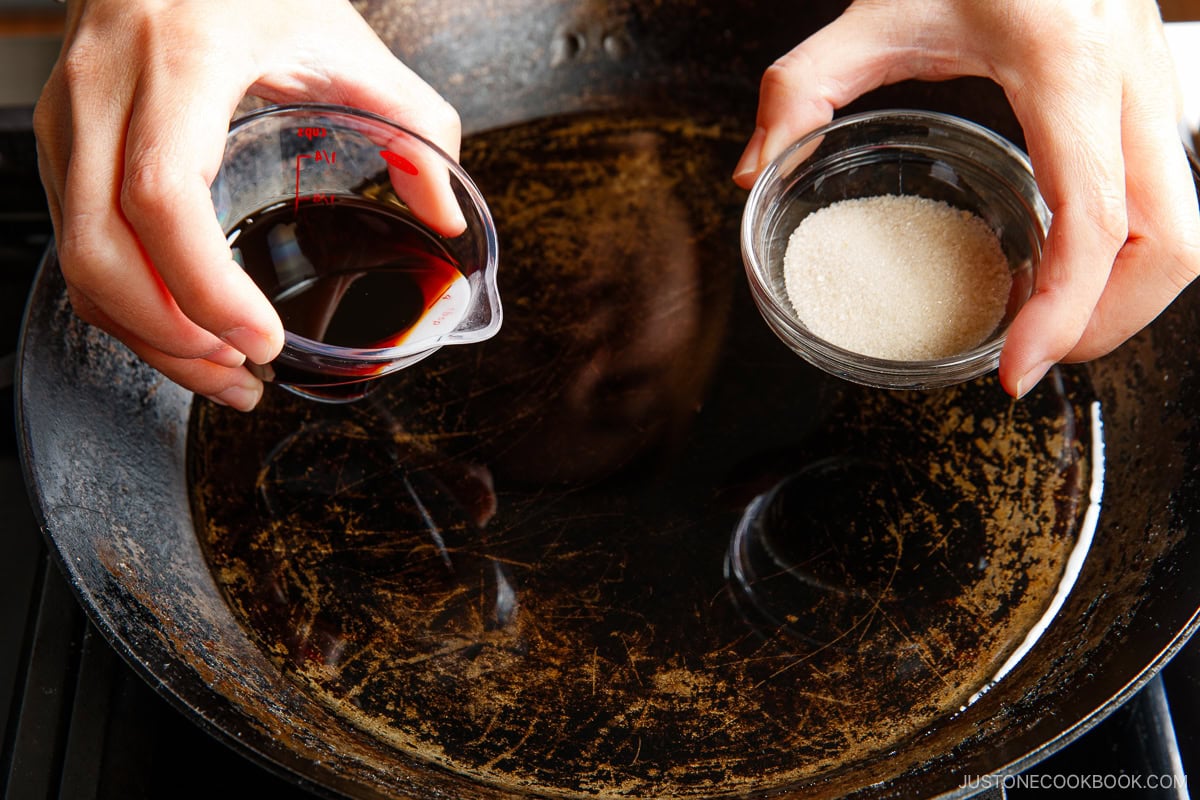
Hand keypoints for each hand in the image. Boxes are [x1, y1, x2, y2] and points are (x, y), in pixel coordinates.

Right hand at [34, 0, 460, 409]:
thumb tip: (445, 216)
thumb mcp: (348, 40)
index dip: (205, 286)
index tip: (262, 340)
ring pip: (75, 257)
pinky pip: (72, 242)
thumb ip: (415, 125)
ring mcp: (69, 114)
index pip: (163, 193)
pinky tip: (182, 331)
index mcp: (182, 58)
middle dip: (170, 335)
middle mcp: (106, 86)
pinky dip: (123, 304)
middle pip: (99, 246)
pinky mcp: (59, 139)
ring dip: (145, 335)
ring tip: (222, 372)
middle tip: (244, 373)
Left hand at [733, 0, 1199, 396]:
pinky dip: (1132, 255)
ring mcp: (1157, 86)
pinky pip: (1173, 199)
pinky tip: (1068, 270)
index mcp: (1065, 66)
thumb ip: (801, 88)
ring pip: (1190, 226)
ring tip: (1050, 326)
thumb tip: (751, 172)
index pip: (1095, 217)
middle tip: (1033, 358)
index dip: (1064, 311)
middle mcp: (1132, 80)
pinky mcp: (1155, 95)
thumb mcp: (873, 9)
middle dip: (1110, 323)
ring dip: (1130, 296)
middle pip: (1174, 242)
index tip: (1015, 369)